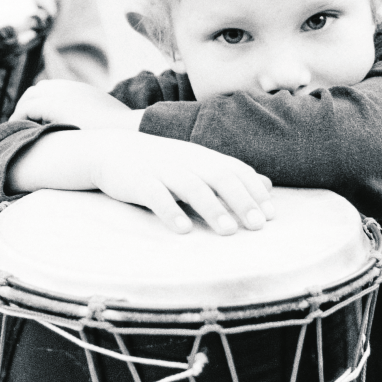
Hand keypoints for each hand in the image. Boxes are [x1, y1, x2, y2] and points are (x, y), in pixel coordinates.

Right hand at [9, 129, 273, 234]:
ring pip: (191, 186)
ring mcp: (162, 169)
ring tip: (228, 231)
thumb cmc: (160, 162)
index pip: (235, 170)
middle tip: (257, 226)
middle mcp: (186, 160)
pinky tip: (183, 230)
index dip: (254, 191)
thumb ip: (230, 173)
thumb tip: (267, 184)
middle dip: (241, 201)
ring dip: (212, 208)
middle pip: (219, 177)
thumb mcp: (196, 163)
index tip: (270, 215)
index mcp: (202, 157)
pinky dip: (171, 212)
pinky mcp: (139, 181)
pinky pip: (157, 196)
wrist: (111, 150)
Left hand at [10, 80, 142, 129]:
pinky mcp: (55, 104)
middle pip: (39, 89)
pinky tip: (18, 132)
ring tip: (18, 130)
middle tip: (23, 125)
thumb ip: (99, 124)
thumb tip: (98, 136)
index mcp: (84, 90)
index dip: (43, 103)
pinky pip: (27, 108)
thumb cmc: (124, 134)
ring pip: (30, 96)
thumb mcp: (110, 125)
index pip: (54, 89)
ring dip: (22, 111)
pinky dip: (19, 117)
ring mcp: (63, 94)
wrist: (129, 130)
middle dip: (29, 105)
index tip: (38, 119)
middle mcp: (71, 87)